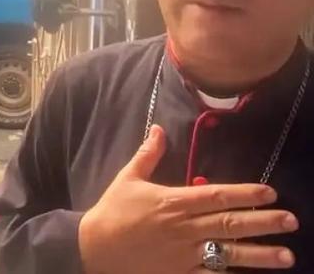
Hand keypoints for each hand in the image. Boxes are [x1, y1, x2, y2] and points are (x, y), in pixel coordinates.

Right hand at [78, 125, 297, 273]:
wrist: (93, 248)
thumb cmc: (112, 211)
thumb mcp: (127, 178)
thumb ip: (148, 155)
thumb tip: (159, 129)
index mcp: (173, 202)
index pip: (216, 196)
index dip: (245, 194)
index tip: (270, 192)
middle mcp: (184, 228)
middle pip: (230, 224)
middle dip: (263, 222)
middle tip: (291, 221)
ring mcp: (183, 255)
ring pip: (228, 253)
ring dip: (259, 255)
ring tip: (286, 256)